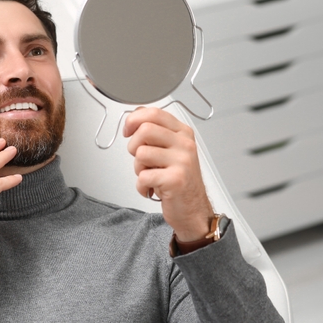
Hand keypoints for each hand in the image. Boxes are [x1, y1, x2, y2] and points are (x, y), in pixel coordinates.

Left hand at [124, 107, 212, 242]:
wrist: (193, 210)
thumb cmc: (179, 181)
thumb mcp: (172, 150)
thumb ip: (156, 134)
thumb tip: (135, 119)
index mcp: (183, 133)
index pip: (154, 113)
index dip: (134, 119)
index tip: (128, 130)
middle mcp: (185, 144)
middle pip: (145, 130)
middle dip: (133, 145)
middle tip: (140, 159)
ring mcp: (182, 161)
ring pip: (141, 153)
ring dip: (138, 169)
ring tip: (150, 176)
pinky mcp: (175, 179)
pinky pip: (142, 176)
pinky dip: (141, 186)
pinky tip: (151, 189)